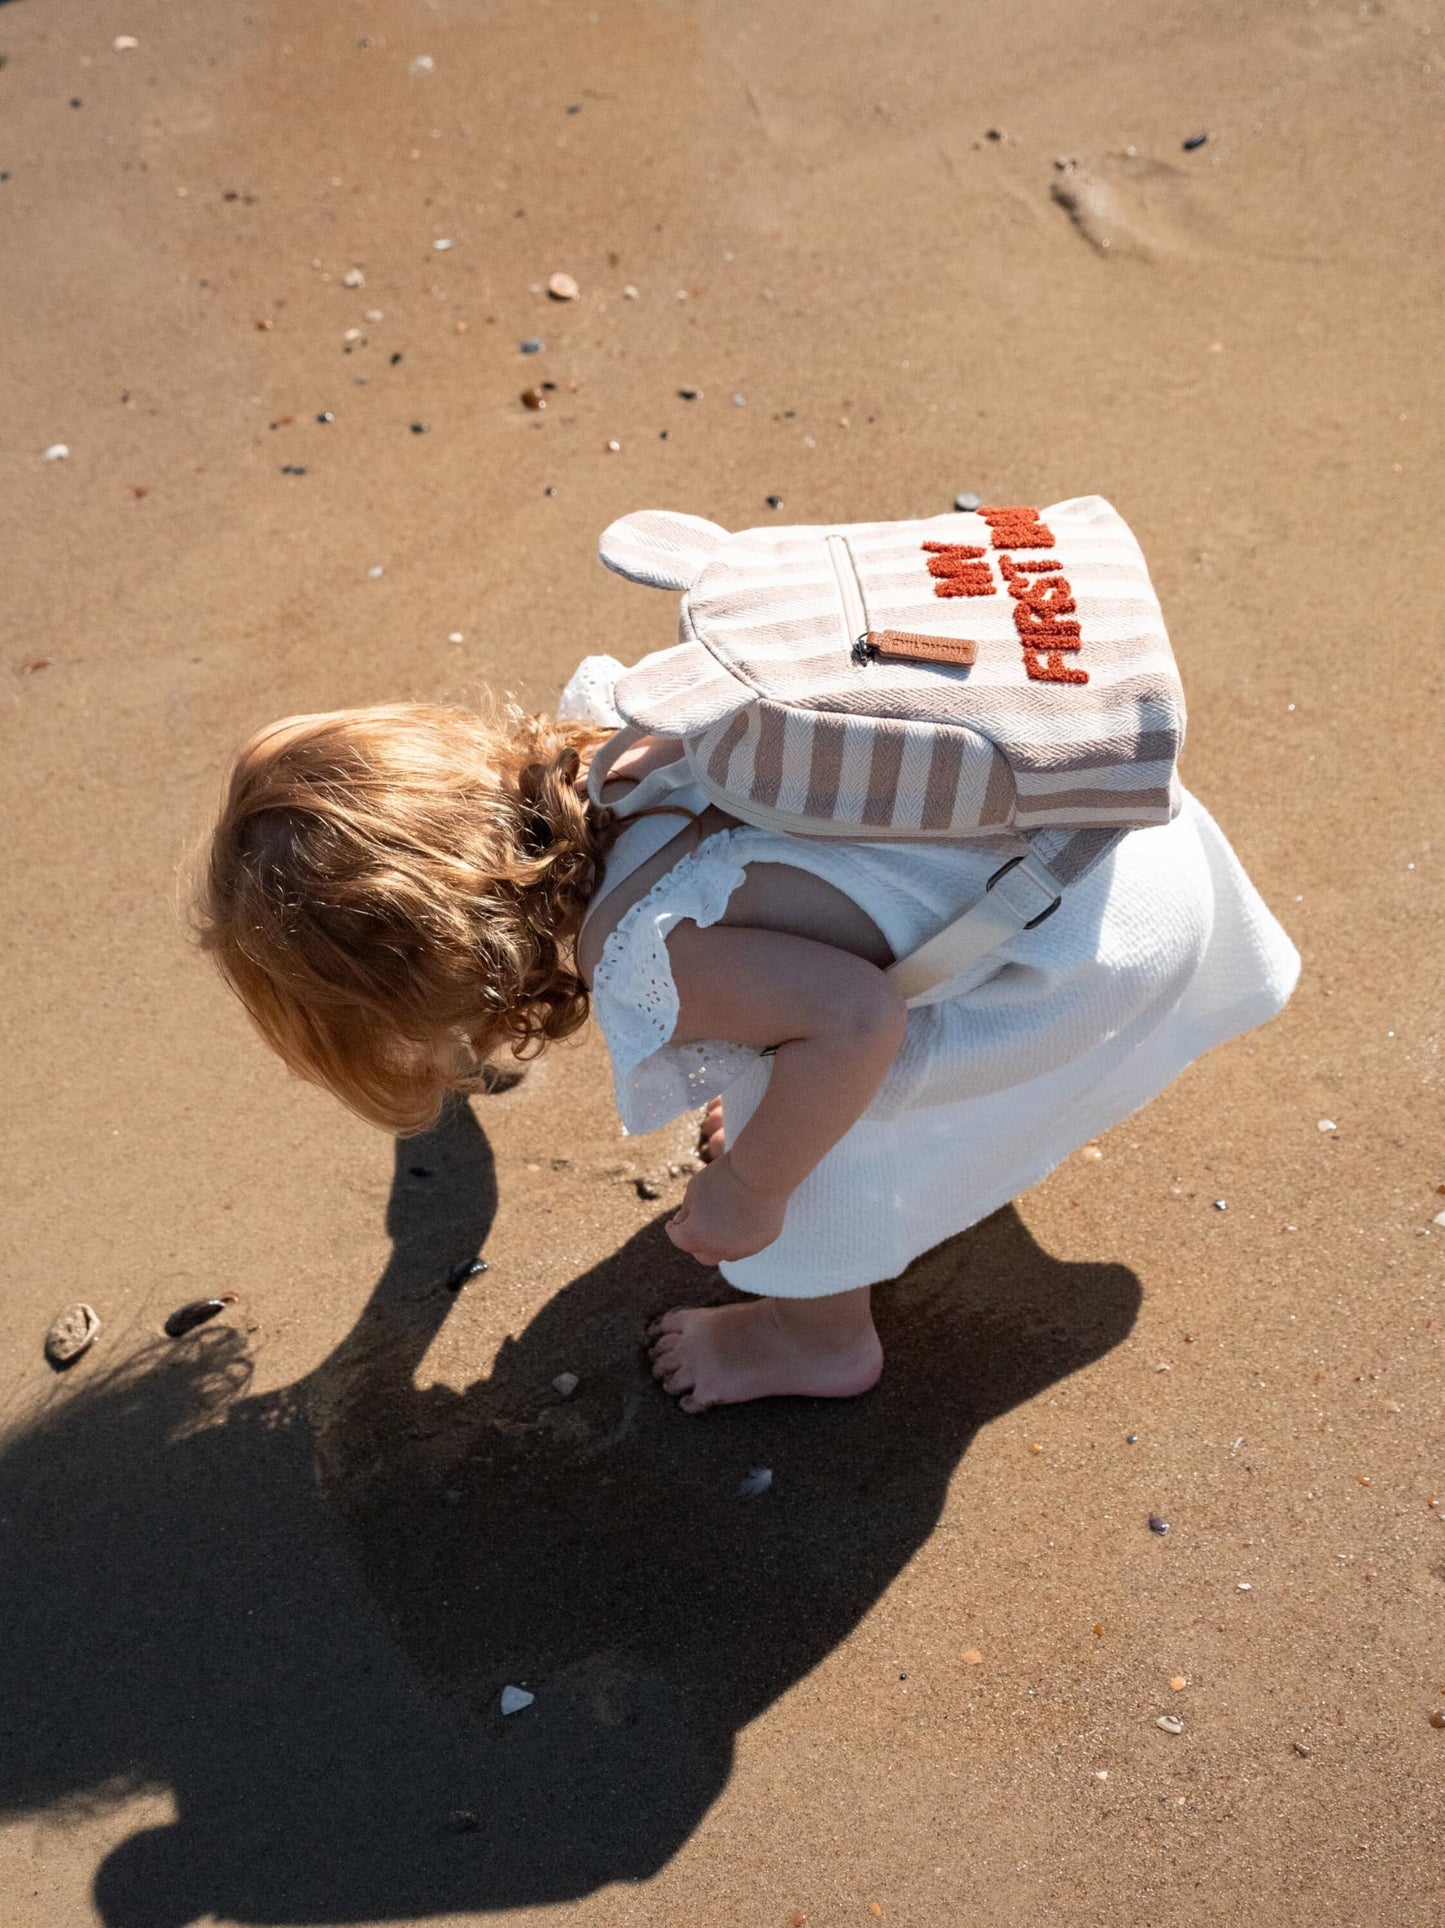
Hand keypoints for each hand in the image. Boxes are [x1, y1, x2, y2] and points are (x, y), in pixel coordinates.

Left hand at [665, 1152, 789, 1265]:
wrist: (763, 1170)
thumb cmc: (724, 1175)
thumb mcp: (695, 1188)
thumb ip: (687, 1210)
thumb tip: (684, 1222)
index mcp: (698, 1235)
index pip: (679, 1240)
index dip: (674, 1229)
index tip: (674, 1222)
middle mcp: (721, 1248)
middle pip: (703, 1256)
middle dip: (697, 1244)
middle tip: (696, 1228)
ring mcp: (745, 1247)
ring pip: (728, 1252)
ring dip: (721, 1242)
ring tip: (722, 1221)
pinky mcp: (764, 1240)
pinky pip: (749, 1242)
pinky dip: (742, 1235)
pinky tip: (744, 1215)